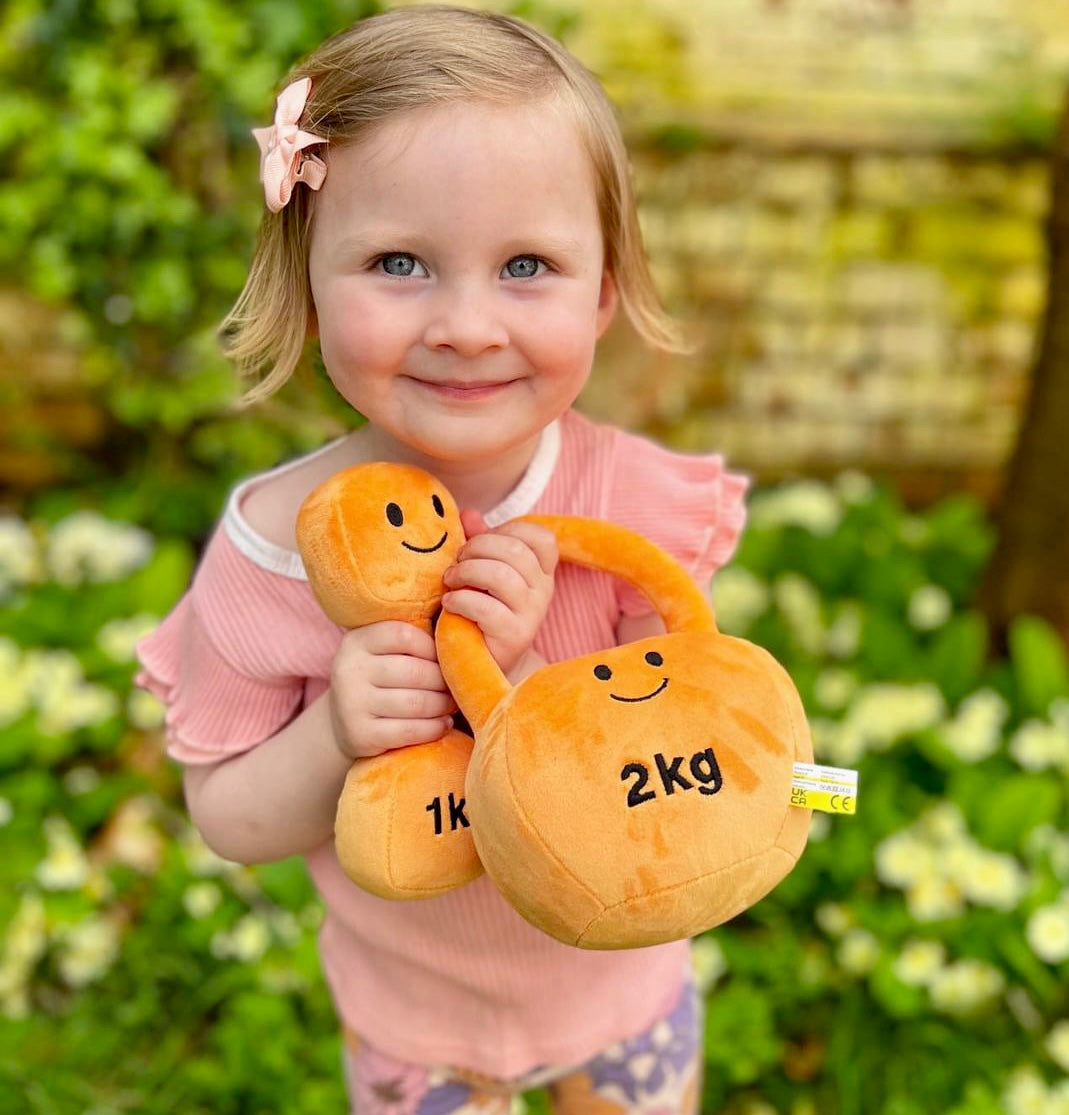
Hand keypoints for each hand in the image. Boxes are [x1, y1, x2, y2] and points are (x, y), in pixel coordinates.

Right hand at [329, 621, 455, 759]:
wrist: (344, 724)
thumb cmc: (380, 680)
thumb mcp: (384, 652)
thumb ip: (413, 638)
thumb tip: (461, 624)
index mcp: (356, 641)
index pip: (404, 635)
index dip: (433, 647)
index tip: (445, 659)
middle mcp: (349, 669)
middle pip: (414, 671)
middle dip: (444, 681)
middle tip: (459, 687)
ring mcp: (351, 704)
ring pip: (416, 703)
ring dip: (443, 705)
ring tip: (453, 705)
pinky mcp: (360, 735)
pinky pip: (410, 730)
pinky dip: (434, 728)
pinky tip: (444, 724)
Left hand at [441, 510, 557, 678]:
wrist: (484, 664)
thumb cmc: (480, 613)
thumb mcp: (482, 573)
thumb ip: (479, 541)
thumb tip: (468, 513)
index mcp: (541, 572)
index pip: (541, 537)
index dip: (509, 530)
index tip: (483, 541)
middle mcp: (543, 591)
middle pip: (515, 550)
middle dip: (477, 548)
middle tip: (457, 562)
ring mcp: (531, 614)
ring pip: (501, 575)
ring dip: (466, 572)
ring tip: (451, 581)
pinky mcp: (513, 636)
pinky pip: (486, 607)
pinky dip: (460, 599)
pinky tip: (450, 603)